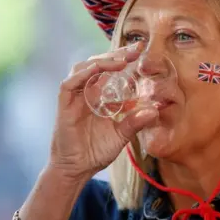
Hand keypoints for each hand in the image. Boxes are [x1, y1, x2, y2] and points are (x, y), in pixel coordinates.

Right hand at [48, 43, 158, 183]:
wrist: (77, 168)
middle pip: (99, 64)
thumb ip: (136, 122)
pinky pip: (69, 84)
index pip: (112, 70)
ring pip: (83, 68)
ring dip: (102, 62)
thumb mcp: (122, 135)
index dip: (124, 58)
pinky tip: (96, 70)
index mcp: (101, 96)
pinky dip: (82, 75)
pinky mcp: (64, 105)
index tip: (141, 51)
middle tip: (135, 50)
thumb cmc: (97, 150)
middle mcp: (87, 92)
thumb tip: (154, 110)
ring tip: (121, 61)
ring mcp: (75, 97)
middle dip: (116, 54)